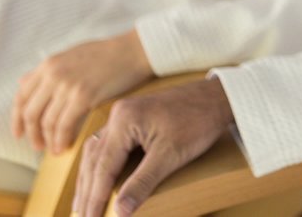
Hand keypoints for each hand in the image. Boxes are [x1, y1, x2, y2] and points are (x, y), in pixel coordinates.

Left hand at [11, 30, 152, 152]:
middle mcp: (53, 74)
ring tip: (54, 150)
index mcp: (48, 64)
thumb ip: (48, 70)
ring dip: (48, 140)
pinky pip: (64, 125)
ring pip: (46, 122)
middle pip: (30, 113)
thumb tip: (23, 82)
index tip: (20, 133)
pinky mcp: (84, 96)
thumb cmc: (107, 53)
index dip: (17, 119)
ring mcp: (67, 85)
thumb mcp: (71, 55)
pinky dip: (61, 139)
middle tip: (38, 146)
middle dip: (32, 134)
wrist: (133, 51)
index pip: (21, 96)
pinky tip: (64, 146)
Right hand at [74, 78, 234, 216]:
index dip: (95, 197)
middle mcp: (118, 114)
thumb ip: (142, 183)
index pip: (103, 166)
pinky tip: (99, 179)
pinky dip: (102, 165)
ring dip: (90, 179)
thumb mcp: (170, 155)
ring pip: (98, 151)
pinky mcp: (132, 117)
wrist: (217, 96)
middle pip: (94, 159)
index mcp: (124, 120)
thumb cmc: (198, 121)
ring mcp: (124, 114)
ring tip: (83, 204)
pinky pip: (109, 145)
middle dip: (87, 190)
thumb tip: (120, 211)